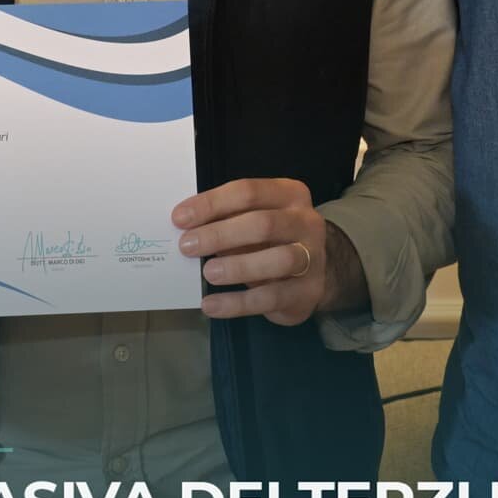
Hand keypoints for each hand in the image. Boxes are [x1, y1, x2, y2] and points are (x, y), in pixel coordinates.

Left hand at [173, 177, 361, 325]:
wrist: (318, 270)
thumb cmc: (274, 238)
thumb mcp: (255, 219)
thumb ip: (227, 219)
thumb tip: (185, 228)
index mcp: (289, 195)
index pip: (248, 192)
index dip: (212, 204)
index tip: (180, 218)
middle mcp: (306, 222)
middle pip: (263, 224)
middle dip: (221, 234)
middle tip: (187, 245)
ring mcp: (312, 258)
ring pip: (278, 260)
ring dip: (238, 267)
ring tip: (208, 273)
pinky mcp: (307, 292)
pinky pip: (271, 298)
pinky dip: (237, 303)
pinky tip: (211, 304)